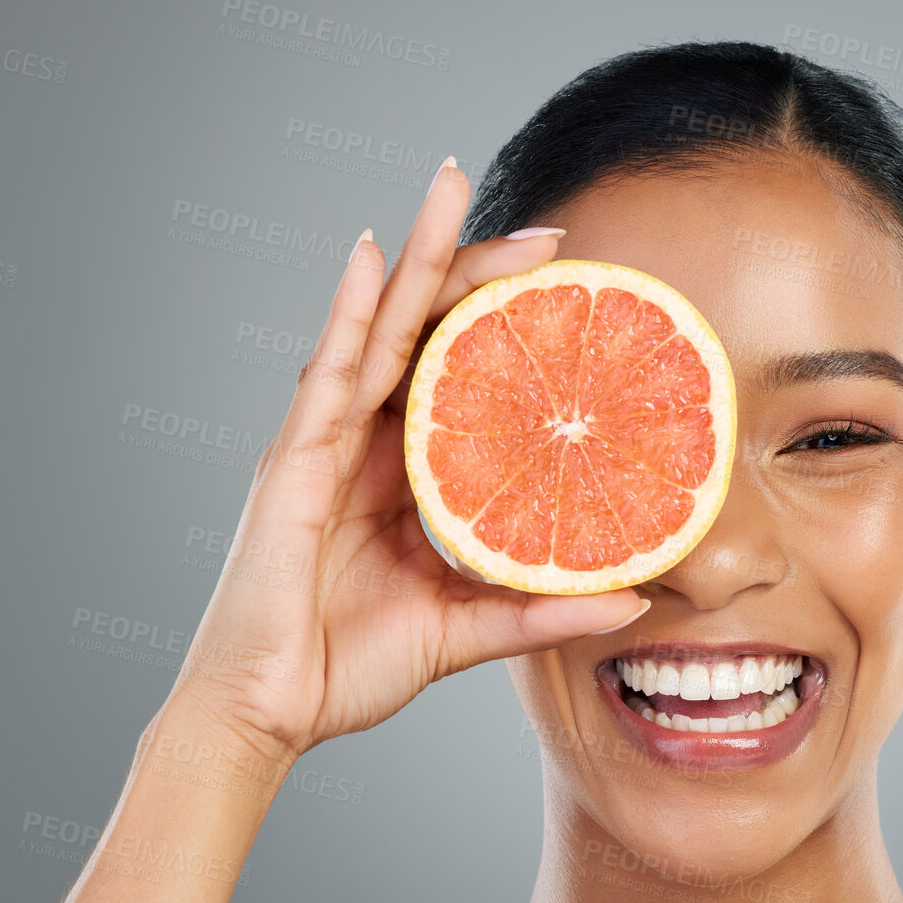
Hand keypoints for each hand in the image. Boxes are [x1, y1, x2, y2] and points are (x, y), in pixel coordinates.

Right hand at [166, 159, 647, 758]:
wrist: (267, 716)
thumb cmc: (347, 669)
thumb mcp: (464, 632)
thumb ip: (539, 610)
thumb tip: (634, 598)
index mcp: (403, 476)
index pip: (462, 378)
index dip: (513, 331)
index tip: (578, 297)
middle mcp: (365, 445)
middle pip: (427, 335)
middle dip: (478, 271)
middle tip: (551, 232)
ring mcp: (324, 444)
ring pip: (380, 329)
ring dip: (419, 257)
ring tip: (453, 186)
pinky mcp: (293, 462)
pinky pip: (328, 372)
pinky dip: (351, 311)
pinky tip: (376, 255)